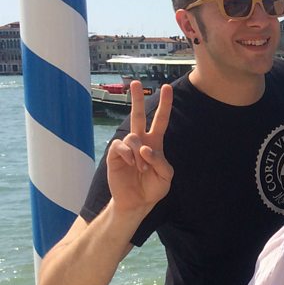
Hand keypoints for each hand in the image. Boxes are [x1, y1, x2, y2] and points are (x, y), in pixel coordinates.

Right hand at [106, 81, 173, 213]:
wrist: (137, 202)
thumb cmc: (153, 188)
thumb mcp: (166, 176)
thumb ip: (160, 161)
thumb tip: (145, 148)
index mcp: (155, 144)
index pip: (160, 120)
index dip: (164, 105)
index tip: (167, 88)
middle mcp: (140, 142)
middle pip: (138, 115)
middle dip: (137, 99)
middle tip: (135, 82)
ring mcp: (126, 147)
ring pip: (132, 137)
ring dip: (139, 154)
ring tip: (141, 168)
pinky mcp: (114, 155)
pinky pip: (120, 146)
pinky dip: (127, 155)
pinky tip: (129, 164)